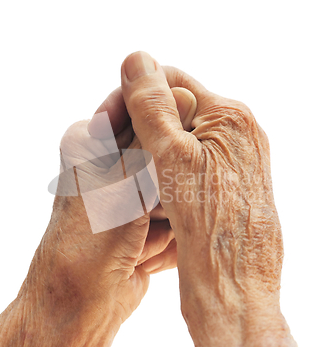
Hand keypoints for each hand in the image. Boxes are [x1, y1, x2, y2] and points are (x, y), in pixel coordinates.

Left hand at [39, 83, 196, 324]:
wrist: (79, 306)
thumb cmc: (93, 238)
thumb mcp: (128, 178)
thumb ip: (158, 138)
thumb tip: (186, 92)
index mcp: (90, 141)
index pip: (136, 105)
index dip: (168, 108)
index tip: (198, 116)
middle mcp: (107, 165)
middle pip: (160, 148)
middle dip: (173, 172)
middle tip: (174, 190)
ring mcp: (126, 196)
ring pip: (170, 183)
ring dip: (171, 208)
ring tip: (154, 228)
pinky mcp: (140, 223)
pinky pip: (169, 215)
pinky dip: (167, 233)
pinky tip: (150, 249)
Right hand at [120, 51, 321, 346]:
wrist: (236, 287)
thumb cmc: (206, 224)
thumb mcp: (171, 157)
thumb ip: (152, 106)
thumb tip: (136, 59)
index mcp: (230, 116)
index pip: (172, 81)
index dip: (134, 95)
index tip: (106, 122)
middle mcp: (240, 134)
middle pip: (178, 111)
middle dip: (143, 128)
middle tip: (116, 156)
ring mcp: (238, 161)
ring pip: (182, 141)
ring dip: (152, 153)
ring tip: (134, 181)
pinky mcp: (232, 186)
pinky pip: (192, 167)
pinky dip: (168, 174)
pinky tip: (154, 196)